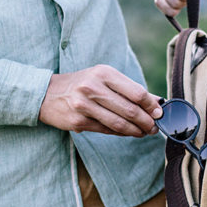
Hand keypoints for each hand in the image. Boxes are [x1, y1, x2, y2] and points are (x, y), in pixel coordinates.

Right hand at [38, 65, 161, 136]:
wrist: (47, 94)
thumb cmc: (81, 85)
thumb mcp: (103, 79)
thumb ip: (128, 89)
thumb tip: (156, 102)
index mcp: (104, 73)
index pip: (136, 92)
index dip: (151, 105)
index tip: (159, 113)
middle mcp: (93, 87)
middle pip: (130, 109)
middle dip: (146, 121)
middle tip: (153, 127)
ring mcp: (84, 105)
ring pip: (119, 123)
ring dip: (135, 131)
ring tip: (143, 132)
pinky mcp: (78, 122)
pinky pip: (106, 130)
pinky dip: (120, 133)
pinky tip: (127, 133)